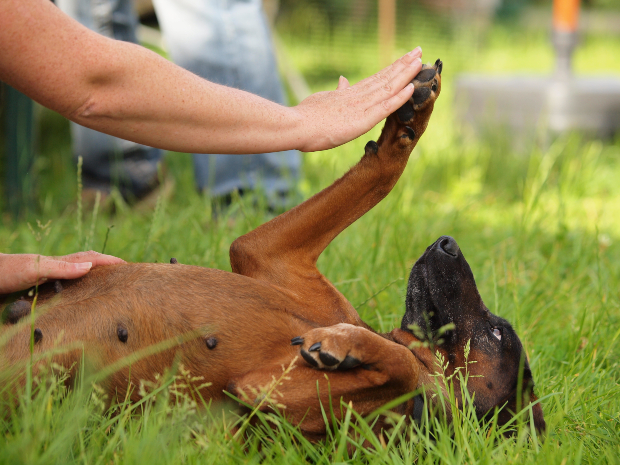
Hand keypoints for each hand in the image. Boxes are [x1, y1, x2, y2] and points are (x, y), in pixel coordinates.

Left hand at [0, 251, 125, 293]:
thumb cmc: (7, 271)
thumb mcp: (35, 269)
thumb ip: (61, 268)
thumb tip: (90, 267)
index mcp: (59, 263)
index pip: (91, 259)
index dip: (109, 261)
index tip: (128, 265)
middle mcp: (55, 268)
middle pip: (86, 263)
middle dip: (106, 265)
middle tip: (122, 271)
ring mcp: (47, 274)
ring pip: (76, 272)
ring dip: (93, 273)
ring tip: (106, 280)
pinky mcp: (38, 284)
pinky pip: (65, 283)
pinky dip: (77, 284)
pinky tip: (76, 292)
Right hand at [293, 47, 422, 151]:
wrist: (296, 126)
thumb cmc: (305, 117)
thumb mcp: (323, 100)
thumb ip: (337, 92)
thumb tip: (343, 80)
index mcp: (349, 94)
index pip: (376, 79)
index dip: (392, 68)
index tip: (405, 59)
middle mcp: (358, 97)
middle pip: (385, 77)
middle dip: (403, 64)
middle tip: (419, 51)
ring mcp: (360, 107)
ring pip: (388, 87)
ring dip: (406, 74)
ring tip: (420, 62)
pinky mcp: (361, 120)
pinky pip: (384, 107)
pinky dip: (399, 98)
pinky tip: (412, 88)